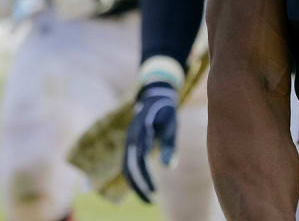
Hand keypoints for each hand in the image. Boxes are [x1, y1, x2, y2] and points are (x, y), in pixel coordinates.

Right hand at [123, 80, 179, 202]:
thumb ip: (169, 145)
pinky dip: (134, 176)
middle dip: (138, 185)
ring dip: (135, 183)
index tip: (153, 192)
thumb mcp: (172, 125)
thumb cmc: (166, 112)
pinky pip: (128, 163)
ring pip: (126, 166)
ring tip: (147, 199)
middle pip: (129, 165)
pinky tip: (143, 186)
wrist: (153, 96)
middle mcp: (131, 137)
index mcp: (140, 131)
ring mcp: (129, 140)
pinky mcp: (130, 144)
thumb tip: (169, 167)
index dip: (145, 176)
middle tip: (150, 201)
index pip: (140, 158)